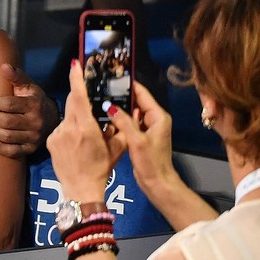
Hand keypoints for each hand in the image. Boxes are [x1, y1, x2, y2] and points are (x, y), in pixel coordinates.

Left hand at [0, 63, 56, 156]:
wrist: (52, 119)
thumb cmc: (35, 100)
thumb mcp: (28, 87)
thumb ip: (16, 77)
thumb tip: (3, 66)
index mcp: (34, 105)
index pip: (9, 104)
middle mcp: (35, 122)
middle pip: (6, 122)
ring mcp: (34, 137)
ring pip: (7, 136)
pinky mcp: (31, 149)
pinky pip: (12, 151)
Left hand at [46, 60, 127, 200]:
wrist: (80, 189)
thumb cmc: (100, 169)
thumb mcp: (116, 147)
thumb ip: (119, 127)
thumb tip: (123, 109)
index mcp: (86, 128)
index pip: (79, 97)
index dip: (77, 78)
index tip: (75, 64)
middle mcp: (69, 128)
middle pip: (72, 102)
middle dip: (79, 96)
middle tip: (88, 95)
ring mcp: (57, 135)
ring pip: (66, 116)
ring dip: (76, 117)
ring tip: (86, 133)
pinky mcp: (49, 141)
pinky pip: (60, 128)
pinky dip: (68, 129)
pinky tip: (75, 142)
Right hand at [105, 81, 179, 198]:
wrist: (157, 182)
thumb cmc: (151, 162)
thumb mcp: (137, 140)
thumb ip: (124, 121)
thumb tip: (109, 105)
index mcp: (158, 117)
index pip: (143, 94)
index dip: (129, 85)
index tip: (113, 77)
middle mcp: (155, 119)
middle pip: (137, 102)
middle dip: (121, 95)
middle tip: (102, 88)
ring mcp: (148, 128)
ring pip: (132, 113)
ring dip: (119, 108)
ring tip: (101, 99)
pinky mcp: (141, 137)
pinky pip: (130, 123)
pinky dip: (120, 120)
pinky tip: (106, 117)